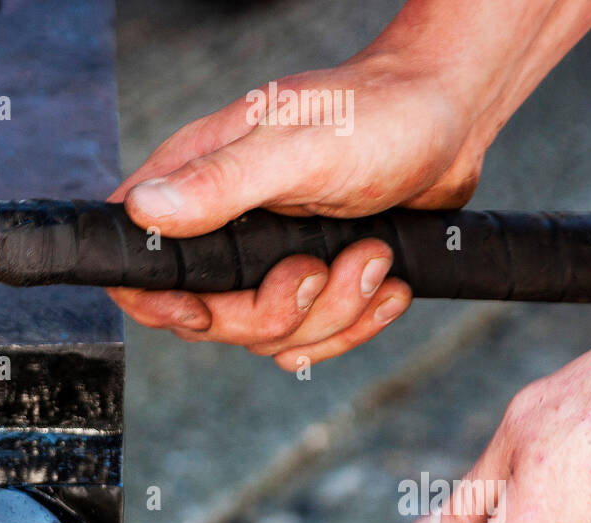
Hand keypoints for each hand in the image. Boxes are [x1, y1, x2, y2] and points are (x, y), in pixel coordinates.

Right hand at [111, 50, 491, 366]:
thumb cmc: (378, 113)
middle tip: (319, 268)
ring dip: (331, 313)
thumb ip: (220, 183)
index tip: (205, 309)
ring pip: (265, 338)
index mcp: (197, 185)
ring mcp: (265, 261)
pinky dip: (354, 324)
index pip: (138, 266)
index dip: (158, 304)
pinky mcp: (309, 282)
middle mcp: (222, 229)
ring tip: (372, 256)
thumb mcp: (296, 146)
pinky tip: (385, 282)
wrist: (453, 118)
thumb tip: (144, 211)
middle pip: (208, 322)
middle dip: (272, 313)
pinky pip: (309, 342)